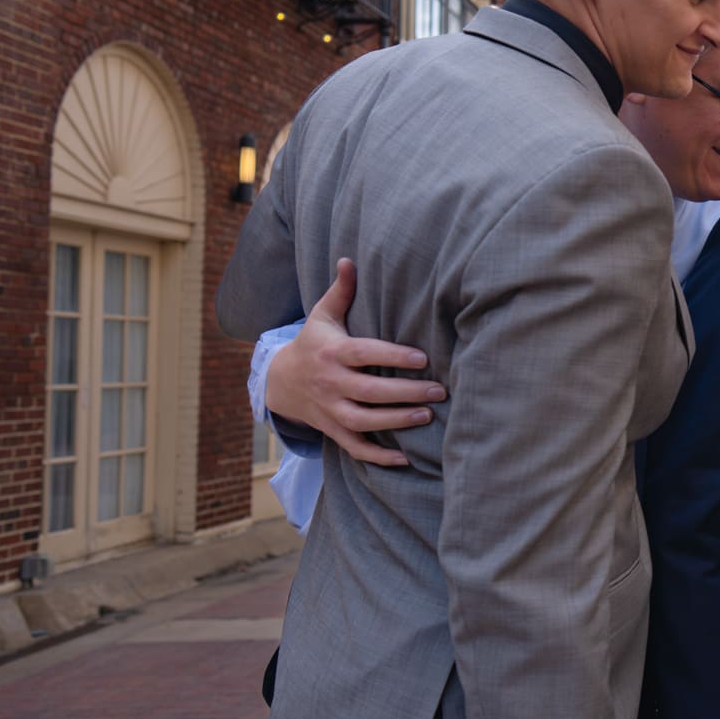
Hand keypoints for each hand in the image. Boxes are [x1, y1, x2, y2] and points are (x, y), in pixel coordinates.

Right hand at [266, 258, 441, 466]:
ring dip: (395, 422)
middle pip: (369, 391)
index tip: (422, 357)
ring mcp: (330, 409)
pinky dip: (377, 457)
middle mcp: (330, 383)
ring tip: (428, 416)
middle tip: (439, 391)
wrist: (279, 382)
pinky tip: (405, 459)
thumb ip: (341, 291)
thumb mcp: (322, 315)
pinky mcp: (332, 429)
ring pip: (363, 421)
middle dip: (405, 393)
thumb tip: (349, 259)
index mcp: (332, 352)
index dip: (392, 356)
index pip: (364, 354)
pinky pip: (354, 448)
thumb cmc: (313, 342)